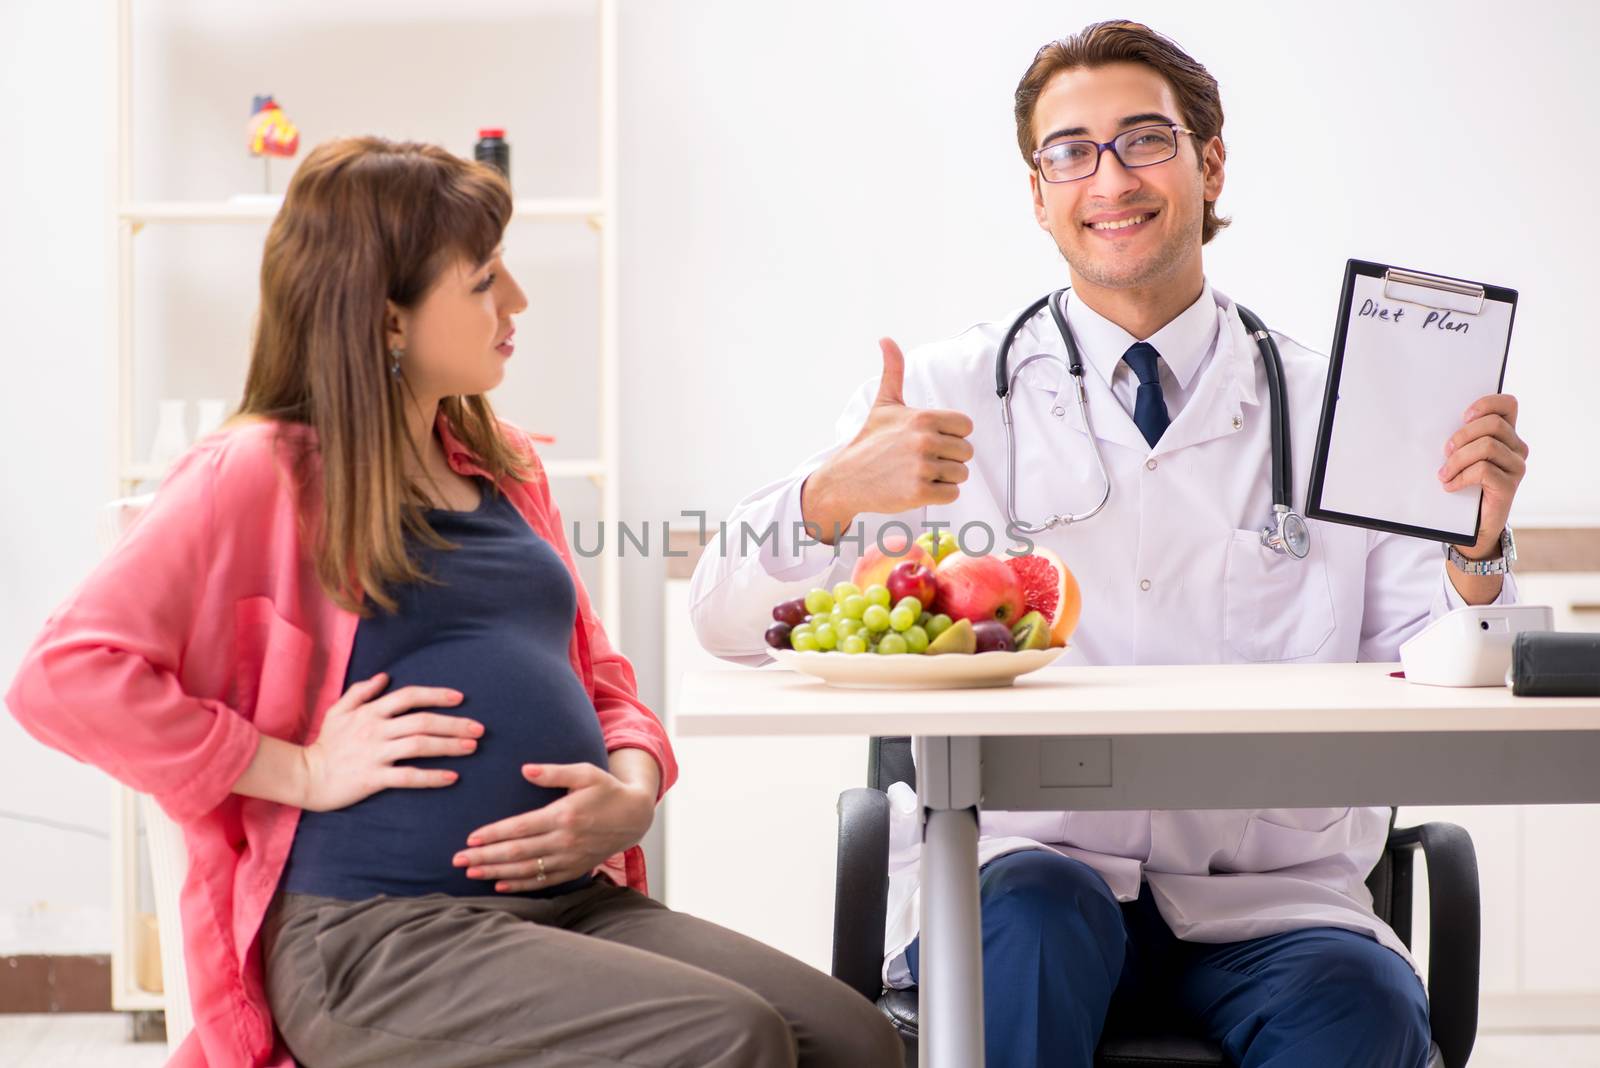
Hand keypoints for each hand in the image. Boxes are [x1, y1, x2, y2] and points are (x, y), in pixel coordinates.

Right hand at [299, 673, 481, 811]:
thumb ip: (361, 691)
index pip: (409, 696)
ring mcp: (375, 754)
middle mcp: (376, 730)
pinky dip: (431, 777)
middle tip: (479, 728)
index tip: (460, 698)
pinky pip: (408, 777)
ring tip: (472, 747)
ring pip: (419, 746)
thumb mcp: (339, 710)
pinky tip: (452, 777)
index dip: (436, 695)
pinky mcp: (373, 778)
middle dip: (453, 723)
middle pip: (421, 721)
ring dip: (448, 746)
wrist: (306, 776)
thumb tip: (385, 676)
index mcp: (370, 712)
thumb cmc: (326, 743)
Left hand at [453, 762, 654, 891]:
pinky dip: (520, 884)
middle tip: (458, 860)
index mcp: (564, 815)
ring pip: (527, 869)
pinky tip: (499, 884)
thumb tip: (525, 770)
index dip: (494, 834)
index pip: (521, 828)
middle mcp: (565, 840)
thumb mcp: (585, 773)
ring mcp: (570, 858)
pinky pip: (543, 881)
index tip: (470, 838)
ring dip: (497, 872)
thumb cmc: (606, 790)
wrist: (634, 816)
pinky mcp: (575, 868)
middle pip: (518, 852)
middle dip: (486, 857)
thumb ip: (554, 772)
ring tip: (471, 873)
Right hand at [801, 338, 974, 542]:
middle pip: (966, 452)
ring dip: (944, 477)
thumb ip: (893, 371)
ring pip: (960, 474)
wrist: (846, 477)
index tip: (932, 439)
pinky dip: (939, 494)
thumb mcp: (884, 404)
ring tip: (918, 473)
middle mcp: (924, 440)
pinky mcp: (919, 493)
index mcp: (922, 417)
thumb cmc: (869, 441)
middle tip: (922, 459)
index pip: (965, 426)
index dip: (952, 435)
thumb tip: (886, 339)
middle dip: (948, 458)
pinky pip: (952, 494)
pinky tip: (918, 487)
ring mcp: (922, 467)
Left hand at [1439, 393, 1528, 556]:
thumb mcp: (1463, 457)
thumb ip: (1462, 440)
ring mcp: (1516, 467)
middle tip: (1445, 452)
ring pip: (1487, 446)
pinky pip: (1484, 470)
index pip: (1508, 404)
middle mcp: (1516, 448)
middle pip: (1494, 424)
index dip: (1487, 403)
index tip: (1463, 416)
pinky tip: (1450, 486)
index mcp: (1506, 435)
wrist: (1475, 524)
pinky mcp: (1509, 486)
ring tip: (1444, 473)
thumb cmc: (1466, 485)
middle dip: (1462, 435)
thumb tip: (1436, 423)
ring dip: (1458, 459)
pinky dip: (1461, 476)